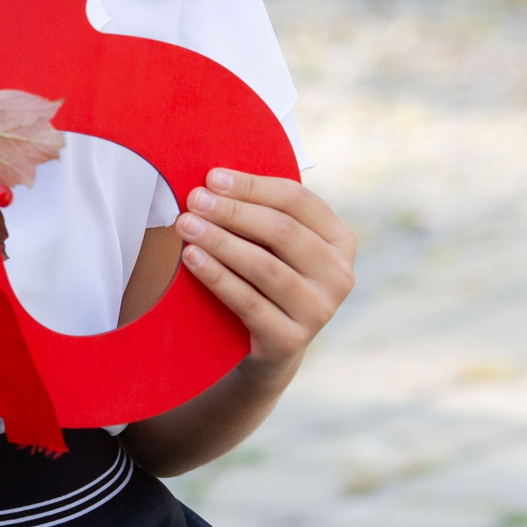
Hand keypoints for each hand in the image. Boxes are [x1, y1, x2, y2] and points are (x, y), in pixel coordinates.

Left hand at [174, 169, 356, 373]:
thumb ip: (261, 212)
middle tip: (194, 200)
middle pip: (281, 231)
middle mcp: (339, 275)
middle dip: (232, 211)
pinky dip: (217, 276)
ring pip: (264, 266)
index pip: (297, 201)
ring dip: (220, 241)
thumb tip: (214, 179)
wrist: (270, 348)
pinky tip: (192, 258)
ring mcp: (319, 310)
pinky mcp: (291, 340)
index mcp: (340, 240)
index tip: (212, 177)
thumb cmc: (268, 279)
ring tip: (186, 225)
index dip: (253, 186)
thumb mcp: (276, 245)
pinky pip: (248, 301)